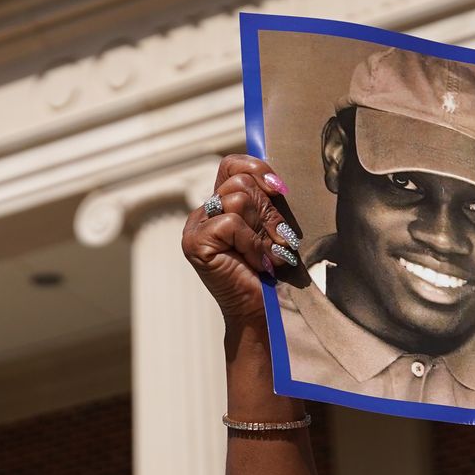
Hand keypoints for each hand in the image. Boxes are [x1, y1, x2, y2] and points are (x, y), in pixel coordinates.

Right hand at [183, 155, 300, 326]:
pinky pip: (231, 222)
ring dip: (261, 230)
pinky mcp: (195, 242)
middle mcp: (203, 213)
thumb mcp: (269, 227)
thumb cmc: (268, 271)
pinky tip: (256, 263)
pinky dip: (251, 243)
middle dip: (268, 211)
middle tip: (278, 241)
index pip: (231, 165)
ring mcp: (195, 227)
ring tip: (267, 255)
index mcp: (219, 206)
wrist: (260, 310)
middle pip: (240, 182)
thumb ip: (266, 202)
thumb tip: (276, 183)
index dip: (257, 169)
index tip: (280, 190)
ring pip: (237, 198)